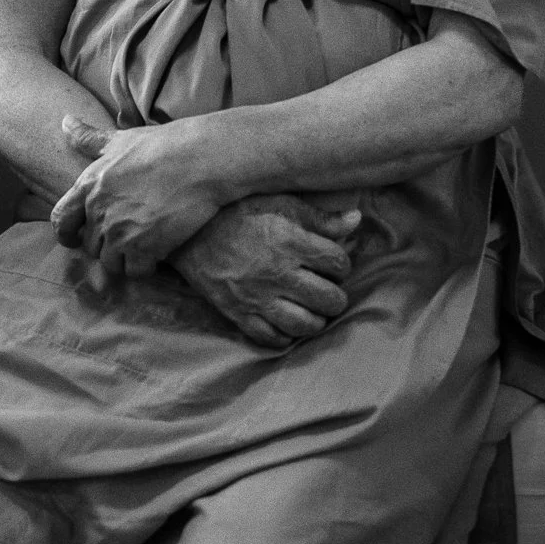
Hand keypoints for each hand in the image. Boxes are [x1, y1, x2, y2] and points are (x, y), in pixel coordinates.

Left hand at [50, 115, 222, 276]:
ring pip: (110, 262)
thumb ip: (89, 139)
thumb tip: (64, 121)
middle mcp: (98, 211)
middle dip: (105, 245)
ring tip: (142, 247)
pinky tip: (156, 255)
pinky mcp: (144, 248)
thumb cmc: (163, 145)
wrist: (201, 159)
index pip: (60, 220)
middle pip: (90, 246)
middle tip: (126, 238)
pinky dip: (144, 267)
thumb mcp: (120, 139)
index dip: (66, 233)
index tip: (74, 238)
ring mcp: (120, 232)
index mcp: (89, 186)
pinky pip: (134, 271)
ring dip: (124, 258)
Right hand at [170, 193, 361, 350]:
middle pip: (330, 299)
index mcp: (289, 242)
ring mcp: (258, 298)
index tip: (331, 262)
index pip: (339, 263)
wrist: (188, 234)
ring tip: (314, 311)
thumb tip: (356, 221)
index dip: (341, 263)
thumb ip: (319, 217)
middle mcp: (277, 274)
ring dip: (317, 320)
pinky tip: (288, 323)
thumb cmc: (237, 213)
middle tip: (327, 290)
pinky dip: (286, 336)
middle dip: (335, 296)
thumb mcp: (279, 204)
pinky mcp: (239, 315)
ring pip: (306, 325)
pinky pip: (272, 338)